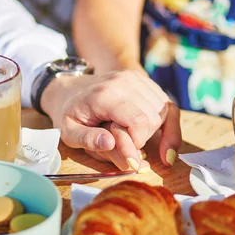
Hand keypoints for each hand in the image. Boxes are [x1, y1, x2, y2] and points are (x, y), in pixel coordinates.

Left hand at [41, 70, 174, 169]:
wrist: (68, 89)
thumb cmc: (68, 114)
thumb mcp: (68, 132)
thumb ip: (88, 140)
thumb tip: (110, 143)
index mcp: (105, 95)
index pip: (139, 121)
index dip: (139, 143)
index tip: (128, 156)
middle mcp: (124, 82)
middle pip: (154, 117)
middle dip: (145, 138)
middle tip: (127, 145)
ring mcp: (136, 78)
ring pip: (165, 110)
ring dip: (156, 130)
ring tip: (136, 138)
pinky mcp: (143, 80)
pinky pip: (167, 104)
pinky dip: (166, 122)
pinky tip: (159, 135)